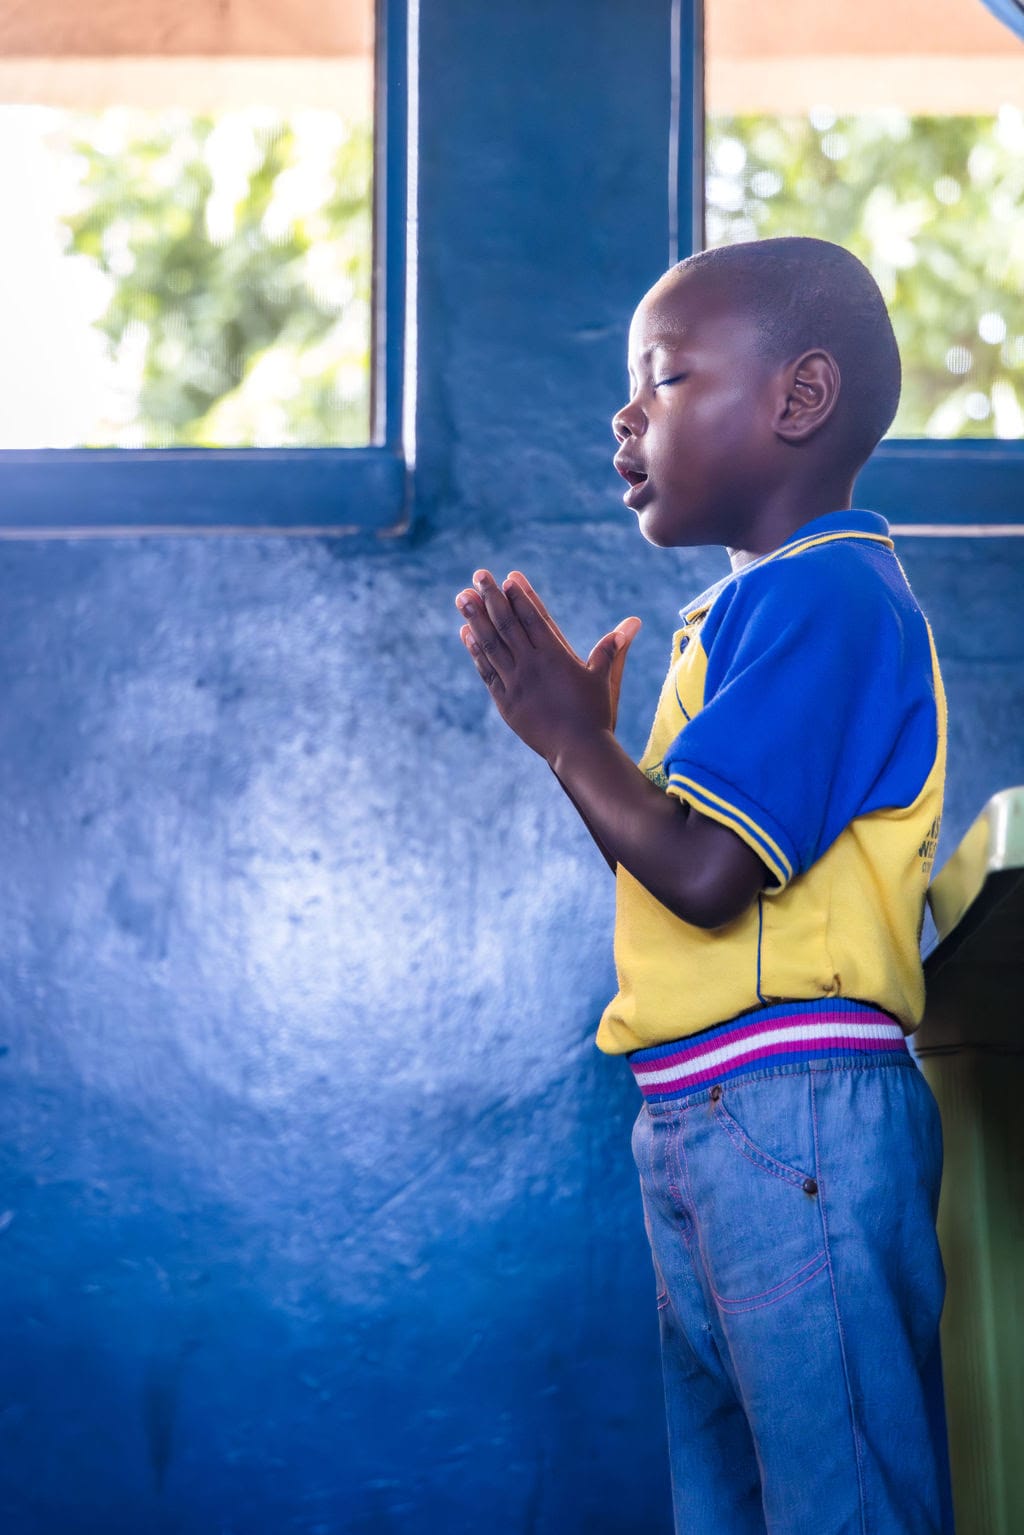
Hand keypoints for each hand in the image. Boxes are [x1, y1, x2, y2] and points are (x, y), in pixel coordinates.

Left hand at [455, 568, 640, 760]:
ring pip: (491, 645)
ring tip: (463, 596)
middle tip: (478, 574)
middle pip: (507, 625)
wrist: (578, 752)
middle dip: (491, 598)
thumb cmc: (596, 715)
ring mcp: (516, 684)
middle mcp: (532, 666)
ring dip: (475, 618)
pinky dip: (475, 651)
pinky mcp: (506, 702)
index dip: (520, 596)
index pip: (533, 619)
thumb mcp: (605, 679)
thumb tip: (634, 622)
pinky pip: (487, 671)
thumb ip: (613, 648)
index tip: (507, 578)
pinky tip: (465, 633)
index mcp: (556, 657)